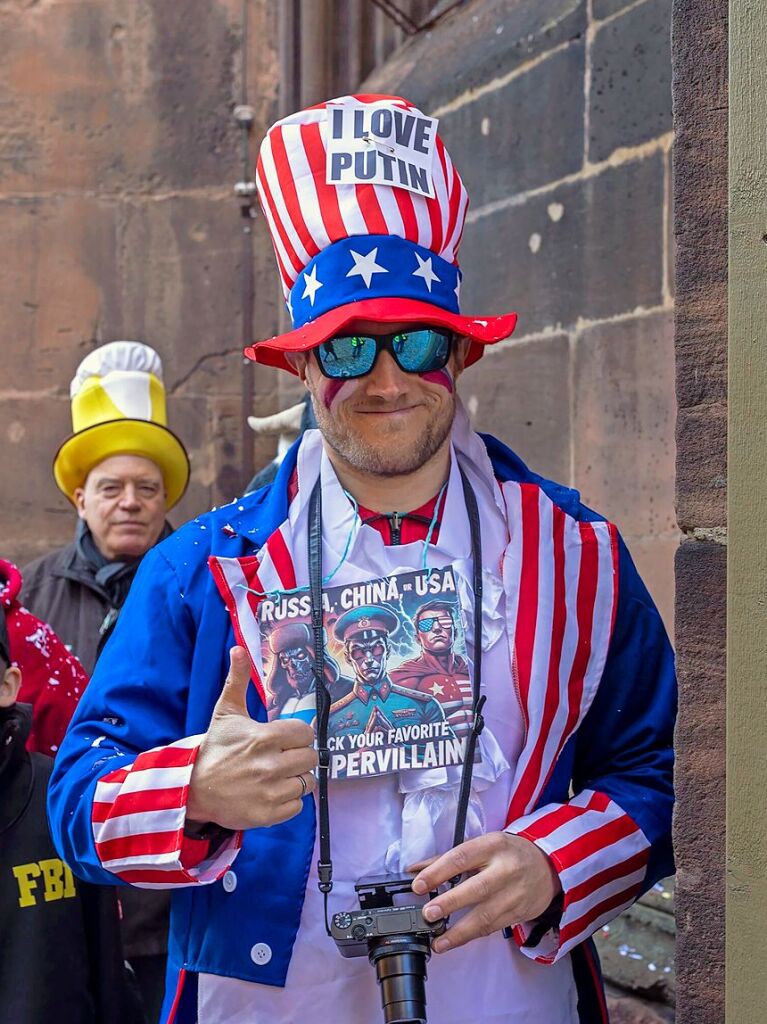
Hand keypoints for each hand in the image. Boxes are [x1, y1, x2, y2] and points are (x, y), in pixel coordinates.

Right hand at [187, 647, 317, 830]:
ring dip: (295, 779)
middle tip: (281, 758)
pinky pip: (297, 807)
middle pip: (309, 759)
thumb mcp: (226, 711)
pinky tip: (272, 793)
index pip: (305, 734)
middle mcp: (270, 765)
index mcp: (265, 737)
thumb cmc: (215, 748)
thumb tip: (238, 648)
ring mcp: (270, 792)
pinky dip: (289, 802)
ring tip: (276, 776)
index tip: (286, 739)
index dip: (298, 736)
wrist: (192, 787)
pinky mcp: (267, 815)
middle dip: (298, 758)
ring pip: (306, 783)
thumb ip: (238, 680)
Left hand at [409, 832, 561, 952]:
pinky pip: (492, 927)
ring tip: (438, 940)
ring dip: (459, 931)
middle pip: (476, 888)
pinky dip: (471, 936)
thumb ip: (449, 858)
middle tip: (428, 913)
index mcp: (492, 845)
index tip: (418, 884)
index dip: (438, 871)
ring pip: (485, 915)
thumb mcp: (482, 846)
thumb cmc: (508, 854)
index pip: (461, 857)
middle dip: (450, 902)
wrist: (548, 867)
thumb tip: (416, 869)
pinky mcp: (518, 913)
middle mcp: (505, 868)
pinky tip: (454, 941)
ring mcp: (514, 893)